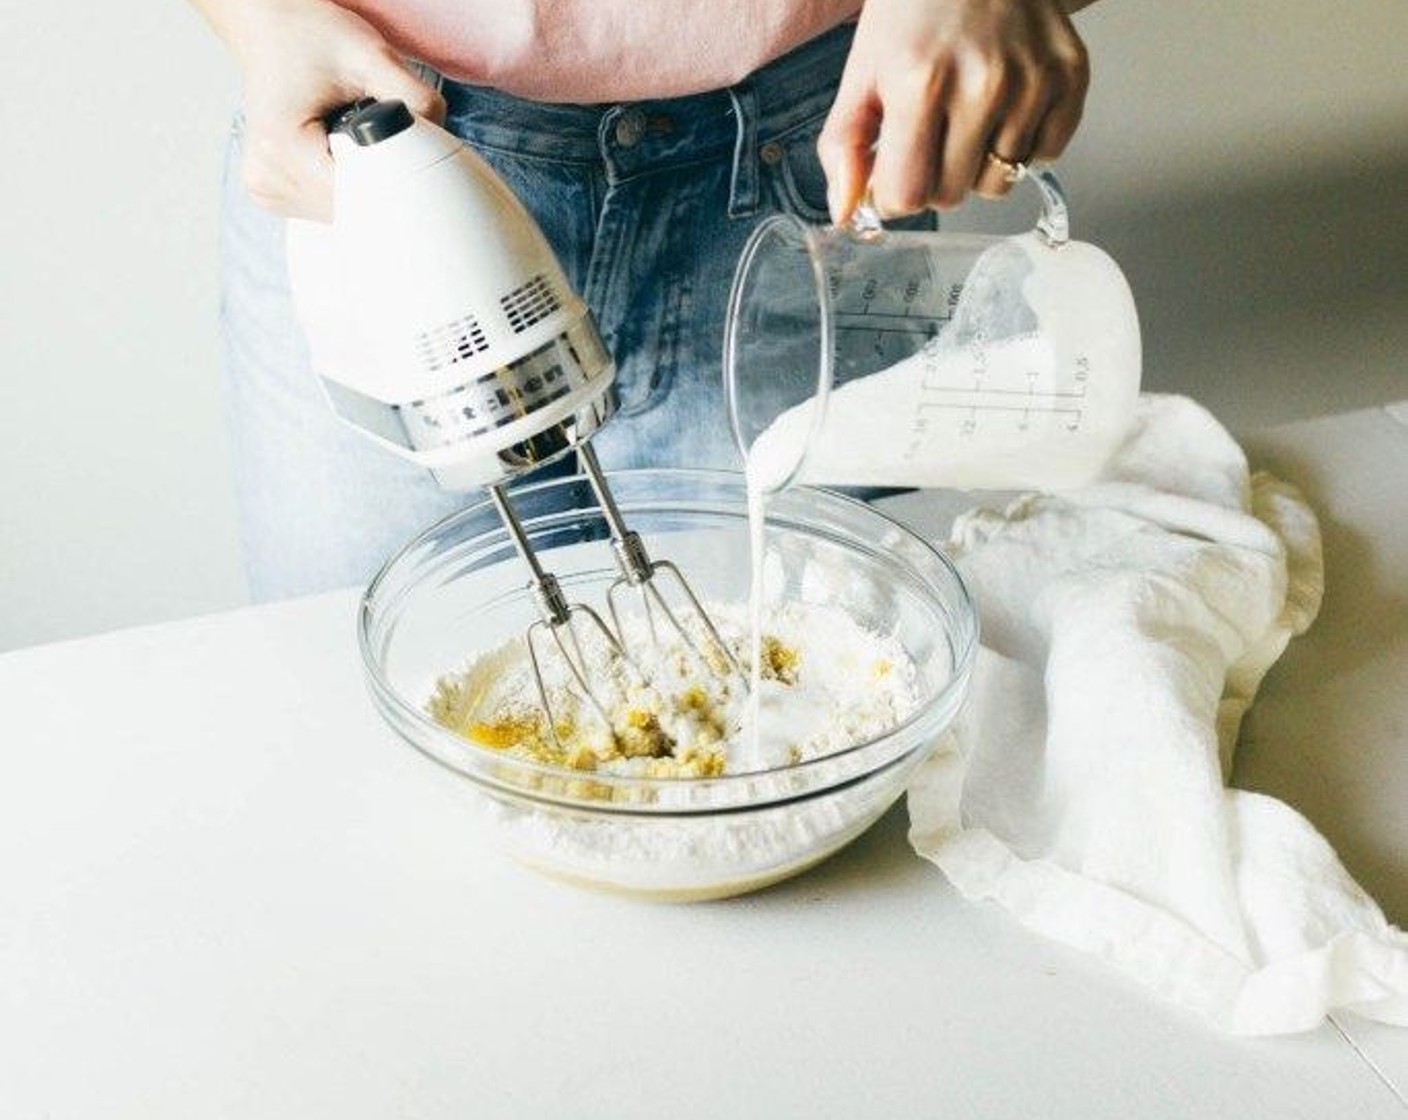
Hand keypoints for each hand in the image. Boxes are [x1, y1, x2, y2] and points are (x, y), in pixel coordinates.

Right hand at [197, 0, 444, 220]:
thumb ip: (414, 99)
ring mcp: (267, 189)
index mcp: (282, 149)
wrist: (270, 27)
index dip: (393, 184)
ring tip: (351, 139)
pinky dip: (344, 185)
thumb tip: (441, 142)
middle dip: (379, 183)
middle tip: (381, 138)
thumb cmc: (309, 36)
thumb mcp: (370, 54)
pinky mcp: (274, 193)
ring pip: (342, 216)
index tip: (406, 160)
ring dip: (362, 187)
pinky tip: (339, 152)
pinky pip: (326, 208)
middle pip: (351, 213)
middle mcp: (267, 177)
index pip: (358, 200)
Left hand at [818, 0, 1089, 221]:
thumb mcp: (862, 71)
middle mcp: (984, 85)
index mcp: (921, 84)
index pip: (908, 195)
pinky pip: (1045, 155)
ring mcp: (1032, 82)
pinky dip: (1022, 143)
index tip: (894, 169)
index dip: (894, 192)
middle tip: (931, 132)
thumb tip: (845, 212)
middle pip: (953, 196)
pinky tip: (1005, 105)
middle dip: (934, 177)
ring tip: (968, 113)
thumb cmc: (914, 7)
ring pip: (999, 182)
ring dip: (978, 163)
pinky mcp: (1069, 77)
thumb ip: (843, 146)